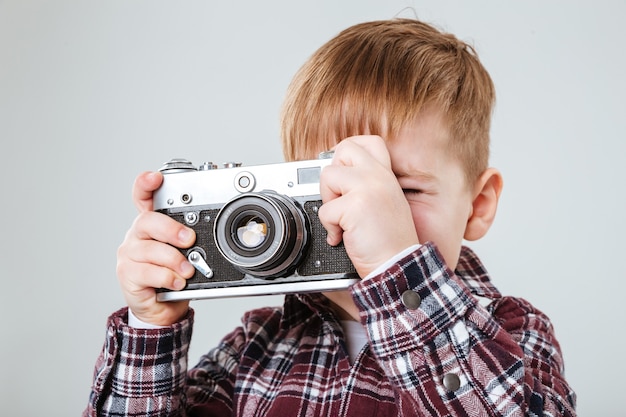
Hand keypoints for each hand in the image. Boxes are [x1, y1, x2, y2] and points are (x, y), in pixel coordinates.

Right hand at [116, 171, 195, 325]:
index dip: (145, 185)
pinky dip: (167, 277)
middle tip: (189, 240)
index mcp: (152, 224)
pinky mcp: (127, 274)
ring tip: (188, 270)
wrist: (162, 307)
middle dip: (171, 229)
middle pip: (147, 221)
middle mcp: (137, 235)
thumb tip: (211, 235)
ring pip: (149, 249)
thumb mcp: (186, 253)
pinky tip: (177, 281)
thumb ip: (193, 240)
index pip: (142, 197)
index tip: (155, 177)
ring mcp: (129, 254)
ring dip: (174, 260)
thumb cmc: (174, 274)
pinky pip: (147, 272)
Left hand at [318, 136, 418, 277]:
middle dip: (334, 173)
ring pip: (327, 176)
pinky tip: (344, 236)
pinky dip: (330, 227)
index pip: (369, 141)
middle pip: (344, 149)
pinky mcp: (355, 205)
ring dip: (328, 202)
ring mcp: (368, 188)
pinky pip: (325, 209)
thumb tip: (337, 175)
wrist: (398, 266)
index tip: (340, 168)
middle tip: (339, 197)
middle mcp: (379, 177)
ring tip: (343, 220)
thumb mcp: (385, 203)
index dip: (347, 151)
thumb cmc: (389, 242)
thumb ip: (366, 186)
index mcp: (386, 176)